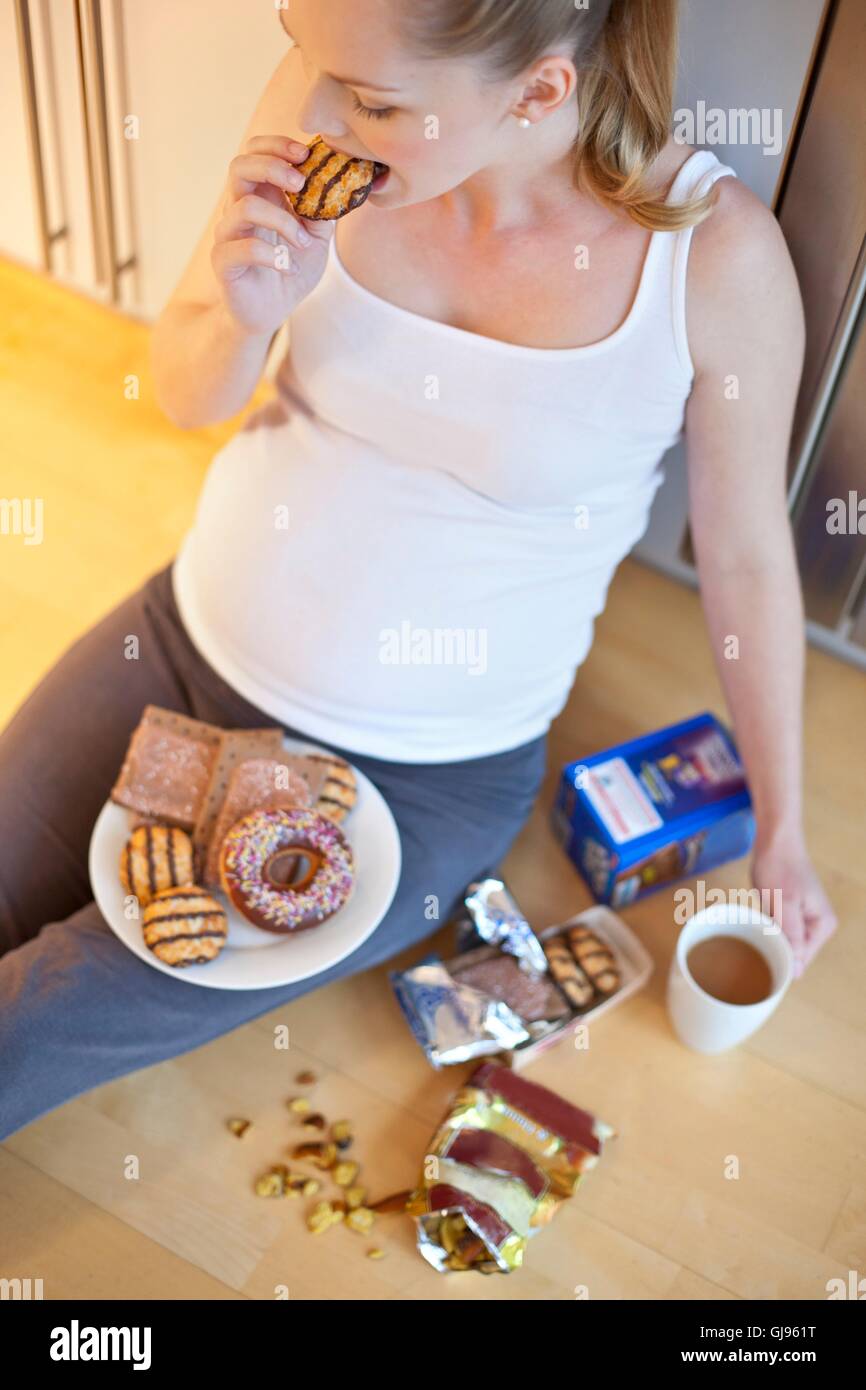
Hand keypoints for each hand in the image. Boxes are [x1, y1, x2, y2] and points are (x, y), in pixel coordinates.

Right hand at [210, 135, 334, 336]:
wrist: (272, 311)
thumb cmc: (290, 269)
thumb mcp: (317, 237)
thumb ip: (324, 210)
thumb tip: (341, 183)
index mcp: (259, 194)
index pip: (254, 152)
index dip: (276, 145)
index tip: (305, 155)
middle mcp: (238, 208)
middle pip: (239, 166)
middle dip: (273, 166)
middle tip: (300, 183)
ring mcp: (227, 234)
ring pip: (245, 207)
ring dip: (283, 221)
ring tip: (302, 242)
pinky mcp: (223, 261)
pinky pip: (243, 247)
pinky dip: (272, 254)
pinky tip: (287, 265)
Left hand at [751, 828, 837, 977]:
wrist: (774, 841)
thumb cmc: (779, 868)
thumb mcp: (784, 904)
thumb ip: (792, 937)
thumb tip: (797, 971)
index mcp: (823, 926)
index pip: (802, 961)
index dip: (781, 963)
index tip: (759, 960)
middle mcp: (818, 925)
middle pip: (794, 954)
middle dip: (774, 950)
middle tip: (753, 942)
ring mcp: (805, 919)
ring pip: (784, 943)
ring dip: (769, 940)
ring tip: (752, 935)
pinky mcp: (792, 912)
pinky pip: (779, 931)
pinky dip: (767, 930)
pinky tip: (755, 926)